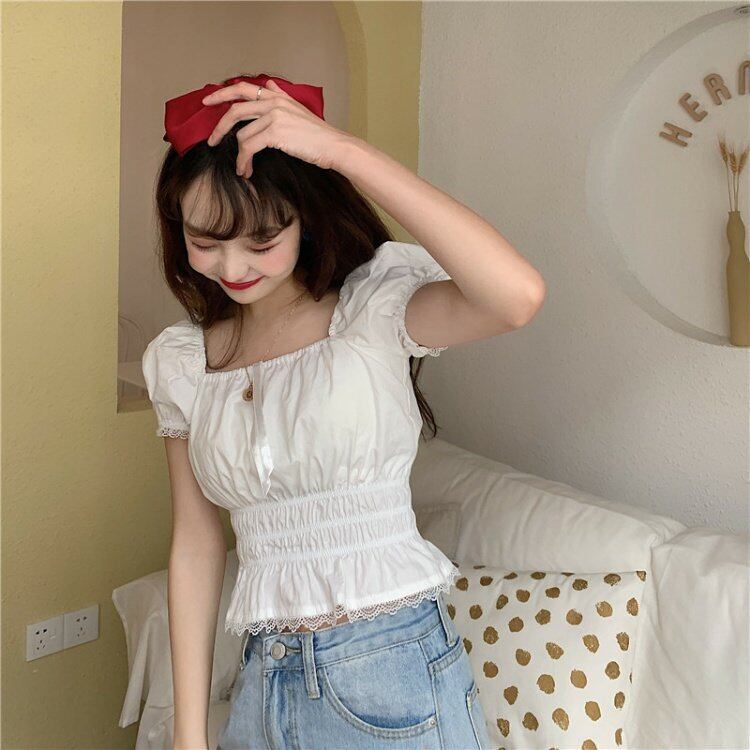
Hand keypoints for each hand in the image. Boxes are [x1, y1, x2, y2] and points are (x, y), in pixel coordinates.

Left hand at [201, 80, 352, 177]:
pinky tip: (246, 170)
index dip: (222, 93)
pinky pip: (249, 147)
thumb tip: (268, 84)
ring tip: (242, 168)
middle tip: (212, 141)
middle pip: (235, 110)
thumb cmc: (318, 135)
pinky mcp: (275, 132)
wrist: (334, 146)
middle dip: (219, 127)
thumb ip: (280, 96)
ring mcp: (274, 116)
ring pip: (242, 135)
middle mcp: (274, 102)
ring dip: (239, 156)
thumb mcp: (298, 110)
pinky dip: (244, 161)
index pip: (243, 88)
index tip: (207, 101)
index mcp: (277, 96)